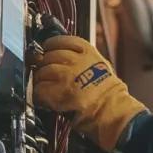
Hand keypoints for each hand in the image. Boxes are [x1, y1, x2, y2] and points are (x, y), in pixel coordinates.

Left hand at [33, 36, 147, 152]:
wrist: (113, 111)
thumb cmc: (110, 93)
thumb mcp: (100, 66)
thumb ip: (83, 59)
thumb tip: (62, 56)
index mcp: (88, 52)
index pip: (61, 41)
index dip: (51, 45)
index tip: (47, 50)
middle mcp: (77, 61)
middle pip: (49, 56)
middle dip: (44, 64)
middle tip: (44, 72)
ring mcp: (68, 77)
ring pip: (43, 71)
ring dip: (40, 79)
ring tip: (44, 85)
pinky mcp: (60, 94)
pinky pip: (40, 89)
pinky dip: (39, 93)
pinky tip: (43, 96)